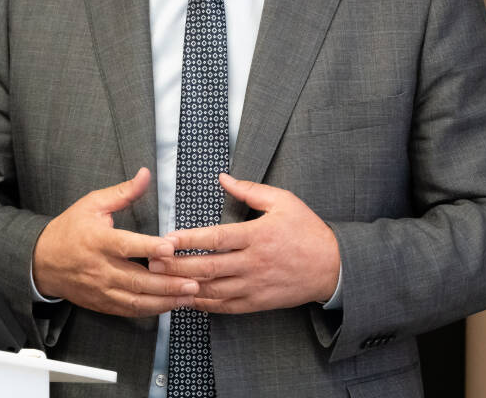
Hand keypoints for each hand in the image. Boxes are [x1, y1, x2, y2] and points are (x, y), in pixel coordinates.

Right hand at [32, 167, 199, 316]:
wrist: (40, 262)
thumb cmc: (69, 229)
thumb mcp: (92, 204)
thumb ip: (122, 192)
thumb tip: (145, 174)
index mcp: (98, 241)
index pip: (126, 246)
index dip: (149, 248)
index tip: (170, 248)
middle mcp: (100, 268)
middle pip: (136, 279)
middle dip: (167, 283)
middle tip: (193, 282)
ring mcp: (101, 289)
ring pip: (136, 300)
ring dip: (164, 301)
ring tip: (189, 296)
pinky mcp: (102, 303)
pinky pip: (129, 310)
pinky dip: (151, 310)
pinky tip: (170, 305)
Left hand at [148, 174, 340, 312]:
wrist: (332, 267)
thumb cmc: (307, 231)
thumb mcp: (284, 201)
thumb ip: (250, 190)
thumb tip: (223, 178)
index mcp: (257, 235)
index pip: (215, 238)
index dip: (188, 239)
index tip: (167, 238)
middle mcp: (253, 263)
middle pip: (207, 267)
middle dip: (176, 266)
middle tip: (153, 262)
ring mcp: (254, 285)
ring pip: (212, 289)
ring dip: (184, 286)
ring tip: (162, 281)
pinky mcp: (257, 303)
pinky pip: (224, 306)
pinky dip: (204, 304)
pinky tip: (188, 298)